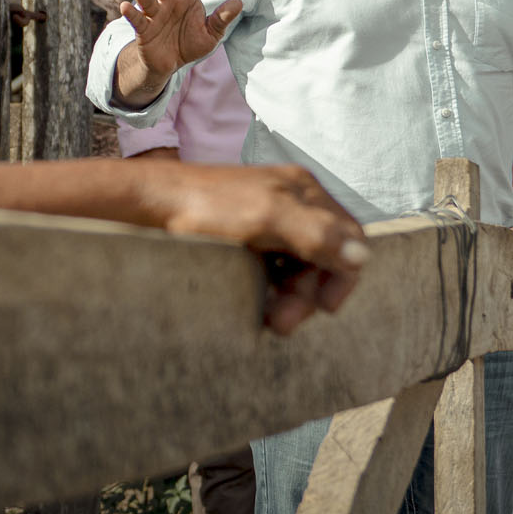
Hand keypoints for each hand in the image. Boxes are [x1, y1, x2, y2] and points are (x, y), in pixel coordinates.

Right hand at [112, 0, 238, 105]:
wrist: (171, 64)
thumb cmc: (191, 43)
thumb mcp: (211, 33)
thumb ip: (222, 18)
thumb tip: (239, 1)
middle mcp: (166, 2)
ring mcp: (154, 15)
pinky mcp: (144, 31)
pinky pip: (138, 21)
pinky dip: (131, 15)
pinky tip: (124, 7)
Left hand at [116, 159, 370, 333]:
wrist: (150, 204)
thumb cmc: (206, 208)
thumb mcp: (266, 219)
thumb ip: (315, 234)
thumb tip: (362, 257)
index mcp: (303, 190)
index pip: (349, 237)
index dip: (343, 276)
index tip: (325, 309)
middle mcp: (291, 200)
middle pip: (323, 256)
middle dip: (309, 293)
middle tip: (282, 324)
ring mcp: (268, 216)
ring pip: (298, 265)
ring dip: (291, 296)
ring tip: (268, 319)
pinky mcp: (246, 234)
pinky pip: (274, 266)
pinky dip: (272, 287)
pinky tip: (256, 300)